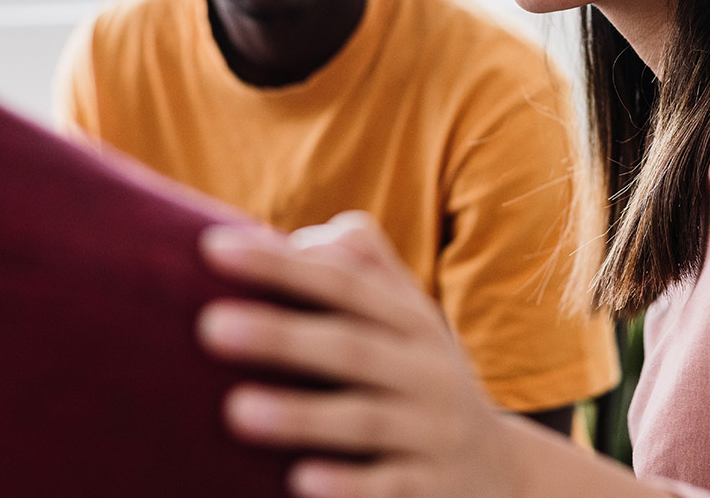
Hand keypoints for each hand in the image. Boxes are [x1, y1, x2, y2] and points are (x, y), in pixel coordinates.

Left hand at [197, 212, 522, 497]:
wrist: (500, 473)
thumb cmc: (420, 377)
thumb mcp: (409, 319)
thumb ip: (361, 268)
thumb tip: (293, 237)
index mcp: (411, 321)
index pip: (343, 283)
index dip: (280, 265)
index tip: (211, 249)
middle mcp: (425, 371)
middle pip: (350, 347)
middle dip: (281, 336)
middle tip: (209, 326)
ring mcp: (430, 434)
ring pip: (364, 421)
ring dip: (300, 415)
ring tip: (236, 409)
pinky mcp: (428, 492)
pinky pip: (388, 489)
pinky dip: (347, 486)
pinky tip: (299, 480)